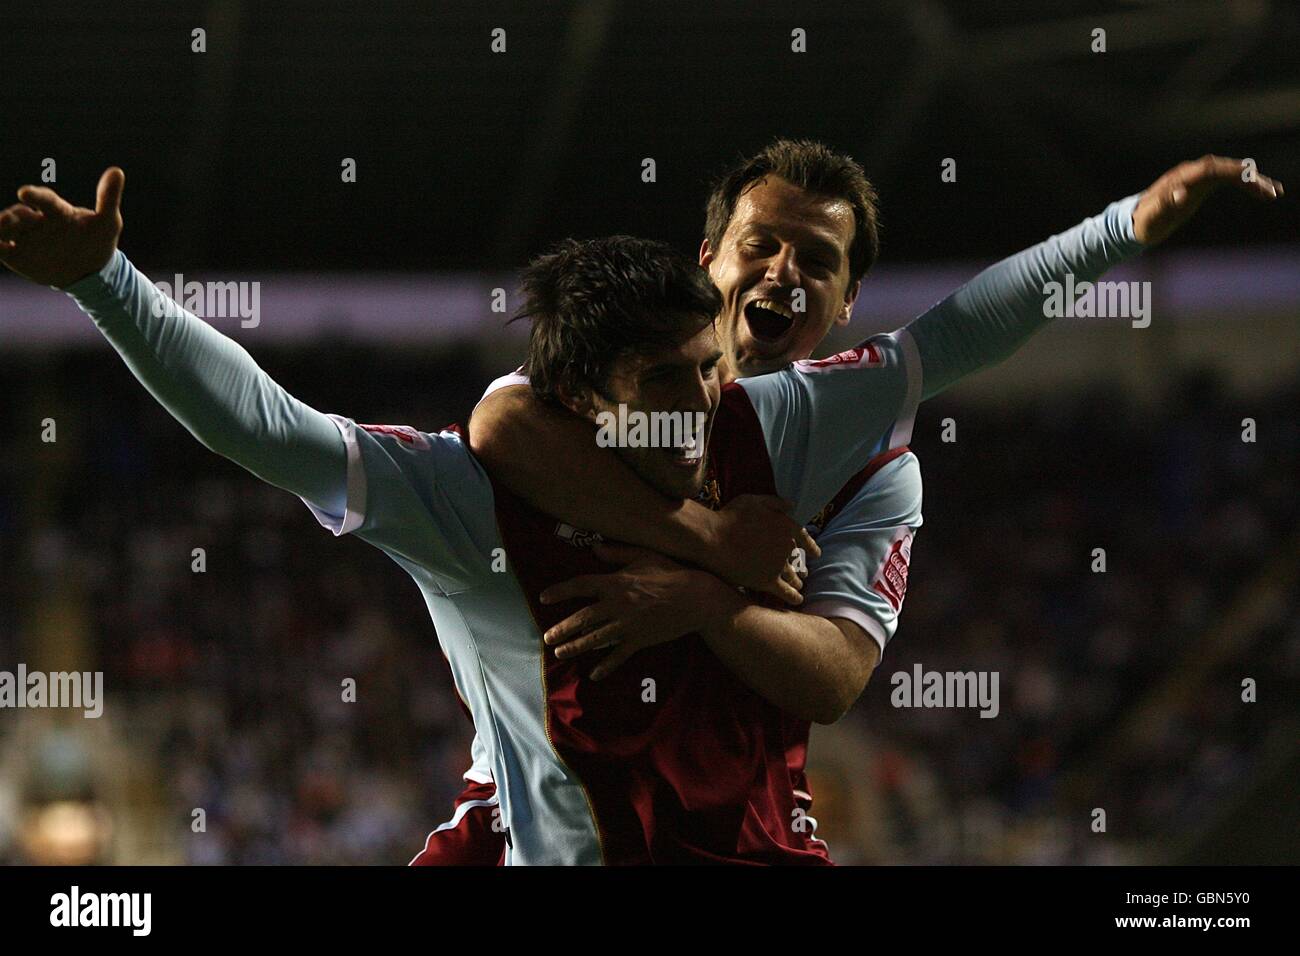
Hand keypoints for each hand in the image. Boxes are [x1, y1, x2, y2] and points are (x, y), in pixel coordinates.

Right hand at [0, 167, 124, 287]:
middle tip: (10, 218)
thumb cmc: (97, 241)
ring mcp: (25, 237)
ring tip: (0, 227)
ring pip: (5, 229)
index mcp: (57, 212)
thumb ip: (109, 198)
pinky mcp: (16, 254)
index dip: (36, 195)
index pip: (45, 200)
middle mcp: (36, 221)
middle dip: (14, 215)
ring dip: (0, 228)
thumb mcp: (108, 222)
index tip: (25, 192)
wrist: (89, 270)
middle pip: (20, 214)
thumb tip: (117, 171)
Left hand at [539, 542, 743, 680]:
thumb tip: (594, 548)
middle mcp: (617, 604)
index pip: (580, 585)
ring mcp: (627, 625)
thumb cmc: (671, 572)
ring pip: (595, 638)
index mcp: (615, 582)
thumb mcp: (643, 556)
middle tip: (547, 637)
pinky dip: (606, 666)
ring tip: (560, 653)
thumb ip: (617, 553)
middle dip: (562, 628)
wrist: (696, 597)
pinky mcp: (640, 640)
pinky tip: (594, 674)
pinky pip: (618, 656)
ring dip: (575, 647)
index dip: (560, 591)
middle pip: (582, 618)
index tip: (543, 598)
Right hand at [701, 494, 819, 603]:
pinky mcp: (768, 581)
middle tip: (804, 573)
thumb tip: (791, 506)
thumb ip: (775, 502)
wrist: (714, 538)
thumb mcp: (754, 500)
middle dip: (802, 567)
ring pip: (793, 576)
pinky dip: (793, 596)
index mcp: (786, 526)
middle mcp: (787, 547)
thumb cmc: (730, 517)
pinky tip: (798, 600)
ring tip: (798, 585)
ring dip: (797, 581)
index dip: (811, 546)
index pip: (804, 538)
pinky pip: (786, 592)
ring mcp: (779, 565)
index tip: (816, 553)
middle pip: (798, 559)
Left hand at [1133, 155, 1281, 246]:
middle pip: (1226, 168)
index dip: (1232, 171)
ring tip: (1274, 192)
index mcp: (1181, 178)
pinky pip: (1229, 180)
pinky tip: (1263, 192)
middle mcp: (1192, 173)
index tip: (1251, 177)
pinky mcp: (1203, 185)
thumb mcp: (1152, 217)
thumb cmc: (1144, 221)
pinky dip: (1246, 185)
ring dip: (1253, 181)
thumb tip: (1179, 195)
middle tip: (1270, 192)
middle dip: (1249, 178)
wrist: (1136, 221)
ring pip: (1230, 173)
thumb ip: (1163, 204)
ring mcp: (1198, 177)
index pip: (1212, 168)